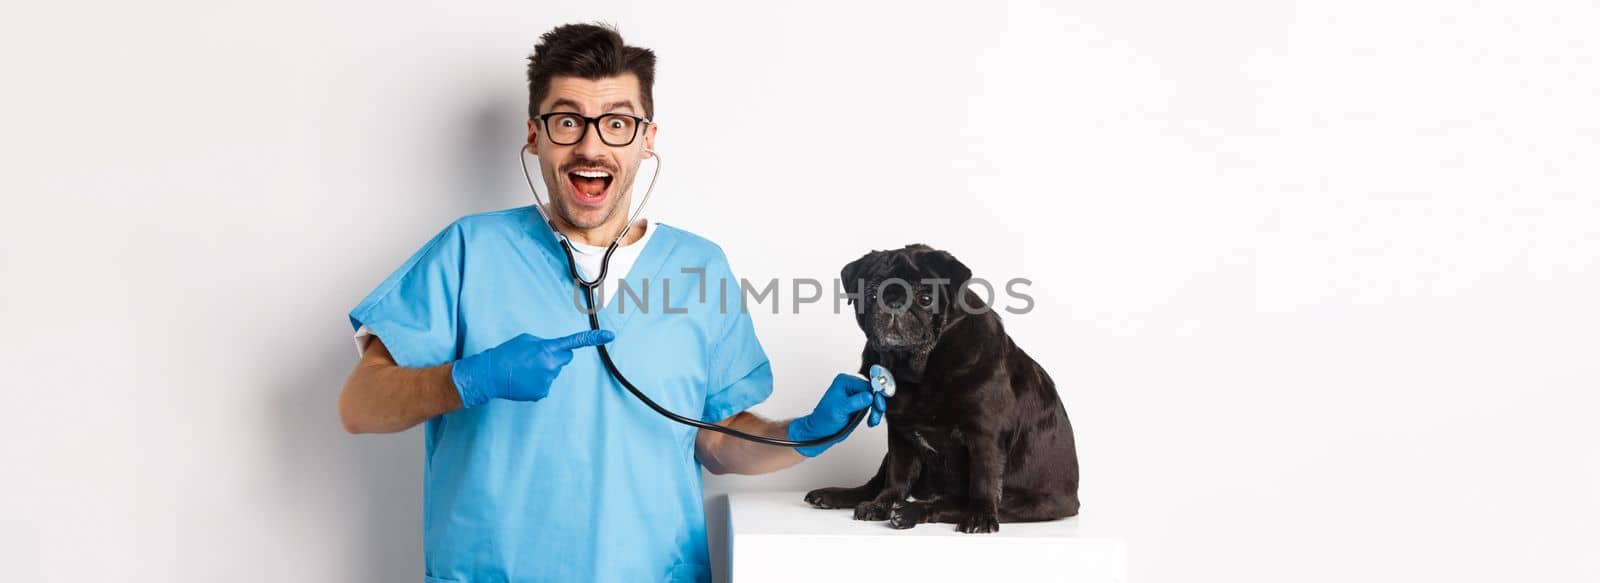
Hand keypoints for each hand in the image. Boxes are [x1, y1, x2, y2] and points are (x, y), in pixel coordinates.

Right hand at [450, 330, 613, 407]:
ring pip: (553, 372)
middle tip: (535, 358)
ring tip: (524, 369)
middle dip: (555, 357)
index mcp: (547, 349)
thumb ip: (545, 344)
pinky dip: (537, 382)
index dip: (594, 338)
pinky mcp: (542, 393)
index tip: (610, 336)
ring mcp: (548, 381)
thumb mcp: (527, 340)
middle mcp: (551, 365)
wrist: (490, 374)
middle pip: (564, 358)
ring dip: (543, 370)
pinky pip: (545, 385)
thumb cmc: (507, 353)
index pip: (575, 342)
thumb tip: (553, 352)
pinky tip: (524, 380)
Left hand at [787, 373, 888, 456]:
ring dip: (876, 411)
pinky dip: (874, 414)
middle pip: (873, 391)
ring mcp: (856, 396)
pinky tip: (870, 421)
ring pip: (874, 400)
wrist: (820, 431)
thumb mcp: (839, 409)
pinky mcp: (859, 405)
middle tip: (876, 414)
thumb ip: (855, 402)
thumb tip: (869, 396)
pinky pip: (872, 406)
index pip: (866, 385)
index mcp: (844, 382)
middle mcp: (851, 386)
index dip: (875, 395)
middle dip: (876, 404)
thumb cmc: (824, 419)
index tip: (878, 404)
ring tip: (872, 421)